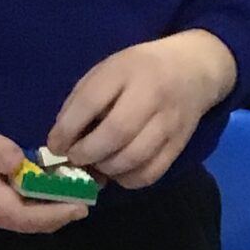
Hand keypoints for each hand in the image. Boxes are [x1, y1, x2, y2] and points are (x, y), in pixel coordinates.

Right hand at [0, 96, 88, 234]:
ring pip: (26, 219)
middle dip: (62, 213)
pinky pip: (19, 210)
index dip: (56, 213)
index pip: (27, 216)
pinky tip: (55, 187)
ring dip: (54, 210)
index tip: (82, 202)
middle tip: (91, 194)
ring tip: (80, 191)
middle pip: (31, 223)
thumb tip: (19, 163)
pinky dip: (40, 204)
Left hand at [48, 31, 236, 188]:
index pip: (91, 102)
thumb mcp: (107, 71)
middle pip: (115, 133)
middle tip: (75, 158)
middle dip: (86, 153)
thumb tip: (61, 140)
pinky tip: (119, 171)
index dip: (67, 129)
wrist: (193, 70)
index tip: (55, 145)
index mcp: (126, 70)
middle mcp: (151, 95)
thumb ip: (82, 101)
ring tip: (96, 164)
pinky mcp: (179, 145)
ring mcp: (169, 122)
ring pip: (133, 158)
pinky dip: (128, 179)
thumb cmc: (138, 70)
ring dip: (106, 168)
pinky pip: (150, 173)